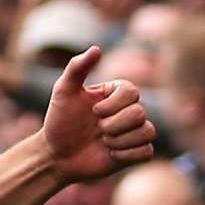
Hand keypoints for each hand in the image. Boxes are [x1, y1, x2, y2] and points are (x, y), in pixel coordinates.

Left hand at [40, 46, 154, 183]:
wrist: (57, 155)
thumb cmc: (59, 121)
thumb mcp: (63, 92)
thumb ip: (77, 67)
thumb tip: (96, 48)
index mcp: (117, 92)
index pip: (132, 92)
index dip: (113, 105)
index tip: (93, 112)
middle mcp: (129, 109)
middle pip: (140, 113)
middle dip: (113, 125)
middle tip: (96, 130)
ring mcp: (134, 131)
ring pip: (147, 132)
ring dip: (119, 141)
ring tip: (102, 142)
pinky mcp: (136, 152)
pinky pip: (146, 152)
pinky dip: (125, 155)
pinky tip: (110, 155)